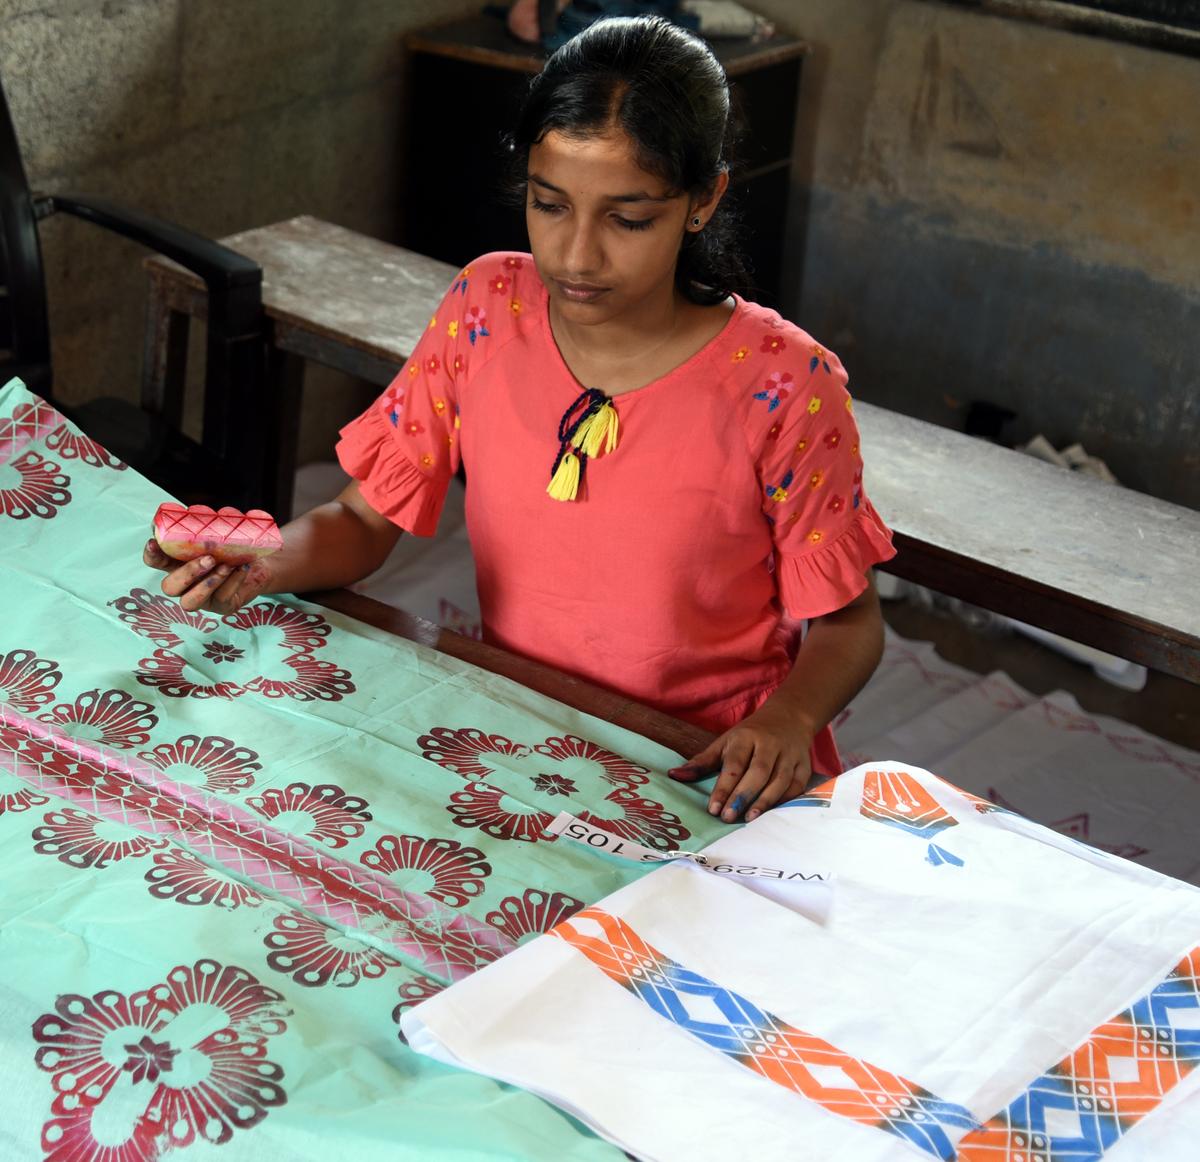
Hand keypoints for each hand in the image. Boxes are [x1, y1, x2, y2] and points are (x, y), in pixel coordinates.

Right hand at [143, 539, 272, 613]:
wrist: (261, 562)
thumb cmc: (235, 547)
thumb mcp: (219, 534)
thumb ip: (203, 526)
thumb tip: (193, 513)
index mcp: (178, 565)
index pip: (156, 562)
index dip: (151, 555)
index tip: (153, 542)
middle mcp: (186, 585)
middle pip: (170, 587)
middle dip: (187, 574)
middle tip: (208, 559)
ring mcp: (203, 599)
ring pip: (191, 601)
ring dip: (208, 583)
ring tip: (226, 566)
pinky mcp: (222, 606)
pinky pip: (222, 599)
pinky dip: (232, 582)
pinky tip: (241, 568)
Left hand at [668, 699, 813, 822]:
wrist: (789, 718)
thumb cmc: (750, 735)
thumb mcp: (725, 742)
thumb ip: (702, 762)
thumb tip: (674, 776)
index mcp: (746, 737)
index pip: (734, 764)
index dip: (723, 787)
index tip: (713, 809)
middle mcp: (769, 745)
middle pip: (758, 772)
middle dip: (742, 796)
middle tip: (728, 818)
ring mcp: (790, 755)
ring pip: (779, 780)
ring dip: (764, 801)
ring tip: (749, 819)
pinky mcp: (804, 766)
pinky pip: (796, 785)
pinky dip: (785, 801)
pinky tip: (772, 815)